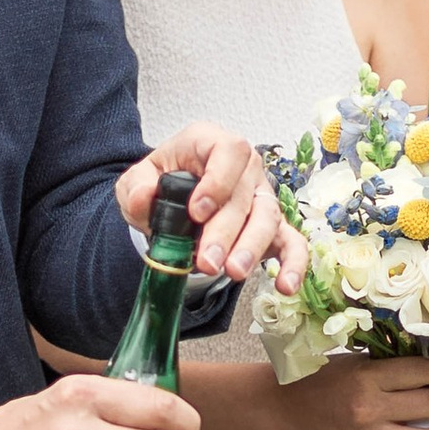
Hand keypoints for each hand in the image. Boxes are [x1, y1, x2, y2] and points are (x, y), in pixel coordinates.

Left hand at [120, 125, 305, 292]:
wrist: (172, 200)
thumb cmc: (161, 183)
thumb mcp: (137, 180)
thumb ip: (136, 188)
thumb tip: (143, 198)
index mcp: (211, 144)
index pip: (229, 152)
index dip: (218, 181)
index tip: (196, 211)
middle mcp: (243, 167)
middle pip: (245, 195)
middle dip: (226, 232)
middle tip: (207, 260)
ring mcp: (261, 195)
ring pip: (268, 218)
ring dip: (252, 248)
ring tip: (233, 272)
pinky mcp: (272, 225)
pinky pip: (292, 241)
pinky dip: (293, 263)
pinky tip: (285, 285)